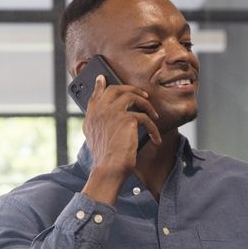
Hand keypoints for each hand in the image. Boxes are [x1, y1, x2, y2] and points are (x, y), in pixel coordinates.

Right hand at [81, 74, 161, 203]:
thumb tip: (107, 119)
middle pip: (115, 89)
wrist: (109, 169)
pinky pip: (145, 117)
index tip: (102, 79)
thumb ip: (99, 125)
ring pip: (131, 96)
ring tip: (154, 115)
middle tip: (143, 95)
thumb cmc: (105, 159)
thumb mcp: (96, 140)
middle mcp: (99, 111)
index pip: (94, 96)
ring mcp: (112, 112)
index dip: (99, 86)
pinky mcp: (126, 119)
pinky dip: (153, 128)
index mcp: (91, 117)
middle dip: (131, 89)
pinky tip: (156, 138)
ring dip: (146, 104)